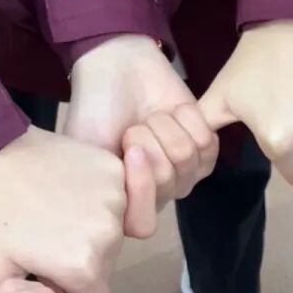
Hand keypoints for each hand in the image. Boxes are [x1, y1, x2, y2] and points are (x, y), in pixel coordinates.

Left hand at [0, 126, 126, 292]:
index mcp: (82, 268)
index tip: (45, 275)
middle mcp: (110, 237)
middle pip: (106, 273)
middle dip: (80, 264)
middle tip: (43, 238)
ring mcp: (115, 199)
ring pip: (114, 238)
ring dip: (89, 233)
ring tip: (50, 212)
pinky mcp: (114, 171)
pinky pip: (119, 201)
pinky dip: (97, 200)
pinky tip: (64, 191)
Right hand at [64, 35, 217, 236]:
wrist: (115, 67)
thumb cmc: (95, 110)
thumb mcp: (84, 152)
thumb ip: (99, 187)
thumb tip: (117, 205)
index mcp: (125, 201)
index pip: (142, 224)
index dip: (141, 188)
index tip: (131, 151)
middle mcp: (157, 194)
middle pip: (168, 182)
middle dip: (148, 141)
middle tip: (133, 126)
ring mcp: (183, 173)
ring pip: (188, 159)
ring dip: (165, 126)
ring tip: (151, 116)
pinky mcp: (205, 148)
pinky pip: (209, 143)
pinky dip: (188, 118)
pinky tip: (173, 111)